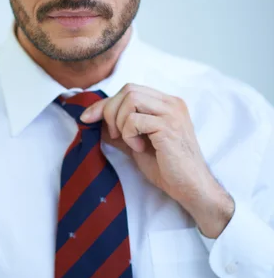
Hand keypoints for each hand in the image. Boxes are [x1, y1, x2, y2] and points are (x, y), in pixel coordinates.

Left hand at [80, 84, 233, 236]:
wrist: (191, 188)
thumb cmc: (167, 168)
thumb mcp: (137, 144)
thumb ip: (120, 130)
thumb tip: (94, 120)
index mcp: (166, 104)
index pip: (129, 90)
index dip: (105, 103)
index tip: (87, 118)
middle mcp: (171, 103)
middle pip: (128, 89)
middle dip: (110, 111)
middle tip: (113, 135)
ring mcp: (172, 112)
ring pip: (131, 98)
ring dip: (120, 122)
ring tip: (130, 142)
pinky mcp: (169, 126)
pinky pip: (135, 119)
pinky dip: (129, 134)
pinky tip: (139, 148)